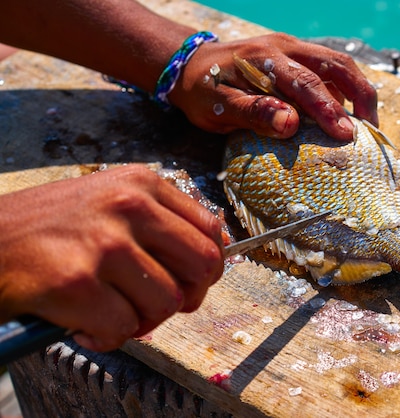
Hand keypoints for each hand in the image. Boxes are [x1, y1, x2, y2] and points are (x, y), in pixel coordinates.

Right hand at [0, 165, 223, 351]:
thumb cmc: (50, 228)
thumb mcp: (110, 201)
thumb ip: (159, 222)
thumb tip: (210, 258)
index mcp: (142, 183)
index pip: (211, 230)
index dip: (209, 267)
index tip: (191, 283)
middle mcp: (129, 205)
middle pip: (203, 266)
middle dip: (187, 297)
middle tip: (155, 305)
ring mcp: (104, 242)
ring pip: (166, 302)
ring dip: (142, 321)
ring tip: (111, 313)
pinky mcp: (76, 281)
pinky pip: (124, 327)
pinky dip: (108, 337)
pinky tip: (84, 324)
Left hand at [169, 33, 378, 140]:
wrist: (191, 65)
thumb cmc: (203, 91)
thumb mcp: (218, 107)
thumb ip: (254, 113)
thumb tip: (290, 124)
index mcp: (265, 60)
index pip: (306, 84)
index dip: (329, 110)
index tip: (347, 135)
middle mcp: (285, 47)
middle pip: (336, 64)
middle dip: (360, 96)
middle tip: (371, 130)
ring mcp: (293, 49)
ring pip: (338, 63)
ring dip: (358, 91)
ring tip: (367, 123)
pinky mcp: (296, 56)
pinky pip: (329, 69)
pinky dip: (345, 90)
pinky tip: (346, 114)